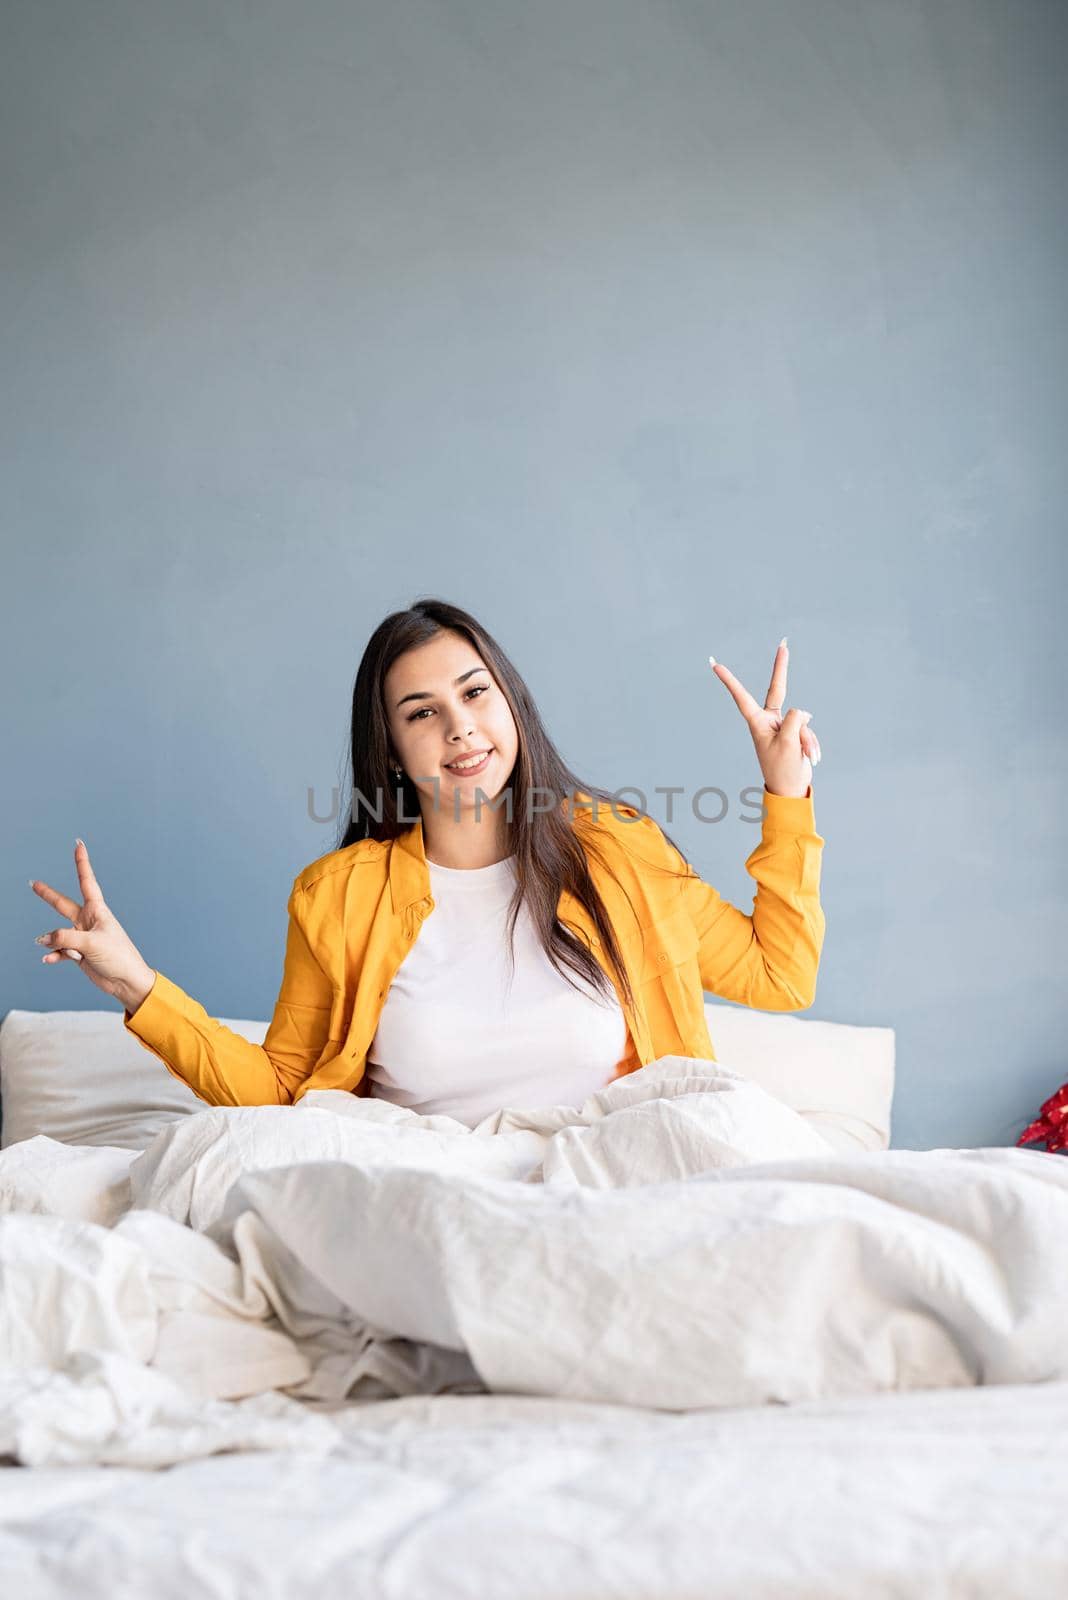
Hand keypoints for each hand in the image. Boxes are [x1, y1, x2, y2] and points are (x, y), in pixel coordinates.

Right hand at [30, 840, 155, 1011]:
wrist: (126, 981)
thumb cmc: (119, 956)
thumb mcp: (91, 943)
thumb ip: (64, 938)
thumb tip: (43, 939)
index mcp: (97, 910)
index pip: (86, 881)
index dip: (81, 862)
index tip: (78, 844)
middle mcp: (88, 921)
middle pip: (63, 904)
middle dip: (48, 895)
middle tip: (33, 884)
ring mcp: (82, 937)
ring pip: (58, 934)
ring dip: (57, 943)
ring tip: (70, 953)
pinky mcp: (78, 953)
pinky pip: (59, 950)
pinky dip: (54, 955)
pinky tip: (49, 959)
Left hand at [708, 639, 821, 798]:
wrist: (791, 790)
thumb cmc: (783, 770)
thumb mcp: (789, 743)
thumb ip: (796, 720)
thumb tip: (804, 711)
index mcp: (758, 723)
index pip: (741, 696)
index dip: (728, 680)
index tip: (714, 664)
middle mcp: (768, 720)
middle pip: (777, 689)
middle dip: (781, 667)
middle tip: (783, 643)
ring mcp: (783, 725)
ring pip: (802, 719)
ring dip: (808, 739)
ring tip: (806, 756)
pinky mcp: (796, 731)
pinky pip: (808, 729)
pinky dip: (812, 743)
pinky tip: (811, 757)